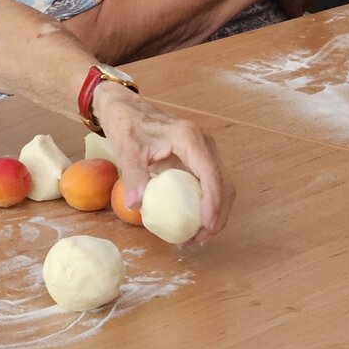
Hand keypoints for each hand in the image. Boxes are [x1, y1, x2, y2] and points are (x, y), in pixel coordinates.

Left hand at [92, 84, 233, 244]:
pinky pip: (210, 184)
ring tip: (196, 238)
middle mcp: (203, 142)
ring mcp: (203, 150)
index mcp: (188, 137)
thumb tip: (136, 205)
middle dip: (217, 214)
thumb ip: (133, 175)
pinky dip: (207, 205)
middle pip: (223, 182)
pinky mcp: (198, 159)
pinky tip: (193, 223)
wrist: (126, 108)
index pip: (210, 172)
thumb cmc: (127, 124)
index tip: (207, 225)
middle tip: (200, 240)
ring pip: (221, 185)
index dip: (213, 201)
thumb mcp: (126, 149)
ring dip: (215, 213)